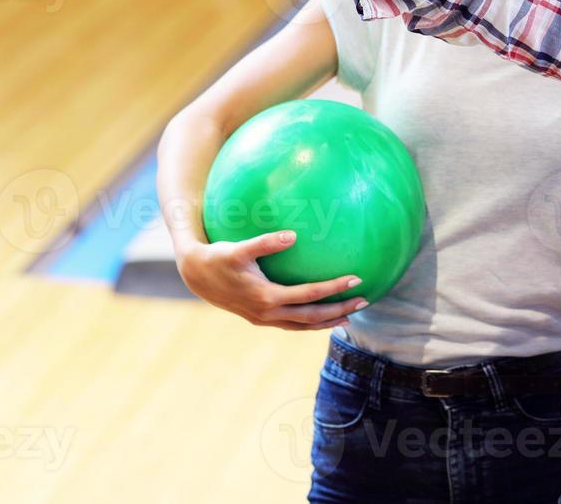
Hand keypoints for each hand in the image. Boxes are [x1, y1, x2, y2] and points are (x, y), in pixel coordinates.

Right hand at [176, 230, 366, 330]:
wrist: (196, 275)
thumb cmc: (219, 257)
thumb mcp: (239, 248)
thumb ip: (265, 242)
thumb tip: (293, 235)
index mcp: (266, 297)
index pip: (309, 295)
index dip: (334, 288)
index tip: (357, 278)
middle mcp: (267, 313)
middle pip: (312, 317)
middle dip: (339, 310)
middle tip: (365, 299)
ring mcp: (264, 319)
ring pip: (303, 325)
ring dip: (327, 321)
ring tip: (351, 315)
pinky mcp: (261, 318)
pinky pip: (292, 324)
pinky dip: (311, 322)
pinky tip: (323, 314)